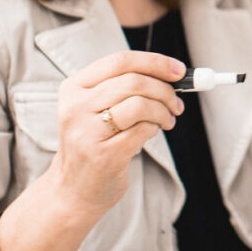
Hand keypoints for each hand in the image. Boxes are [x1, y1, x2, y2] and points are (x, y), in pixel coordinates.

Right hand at [46, 49, 184, 218]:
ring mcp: (88, 131)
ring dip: (163, 111)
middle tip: (176, 103)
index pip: (119, 61)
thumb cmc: (92, 144)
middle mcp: (76, 106)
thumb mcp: (93, 109)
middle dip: (164, 90)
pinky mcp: (105, 154)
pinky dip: (155, 128)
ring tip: (167, 120)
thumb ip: (122, 88)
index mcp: (73, 88)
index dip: (154, 62)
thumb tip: (170, 73)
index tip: (178, 70)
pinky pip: (143, 130)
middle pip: (133, 81)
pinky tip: (152, 133)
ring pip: (140, 104)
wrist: (72, 189)